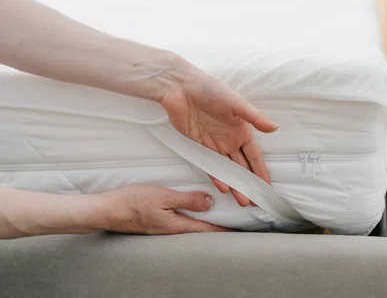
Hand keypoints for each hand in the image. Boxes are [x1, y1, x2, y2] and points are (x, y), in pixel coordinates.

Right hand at [100, 184, 229, 234]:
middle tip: (234, 223)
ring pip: (190, 225)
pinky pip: (179, 221)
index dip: (224, 228)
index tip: (240, 229)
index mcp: (176, 225)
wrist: (106, 210)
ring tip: (219, 217)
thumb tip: (209, 202)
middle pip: (200, 230)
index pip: (207, 229)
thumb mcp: (163, 196)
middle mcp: (172, 230)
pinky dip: (191, 217)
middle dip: (218, 226)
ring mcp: (163, 227)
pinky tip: (192, 211)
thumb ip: (187, 200)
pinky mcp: (156, 222)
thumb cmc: (132, 202)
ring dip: (205, 221)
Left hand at [158, 60, 277, 206]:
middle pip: (242, 166)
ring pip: (227, 169)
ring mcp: (214, 144)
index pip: (254, 156)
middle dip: (249, 184)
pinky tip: (223, 188)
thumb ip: (254, 117)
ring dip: (235, 185)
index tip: (267, 187)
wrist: (180, 88)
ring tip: (242, 202)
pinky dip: (216, 177)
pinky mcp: (198, 145)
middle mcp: (230, 139)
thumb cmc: (211, 90)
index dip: (261, 171)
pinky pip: (209, 165)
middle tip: (256, 201)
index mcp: (241, 129)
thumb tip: (275, 128)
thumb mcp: (236, 102)